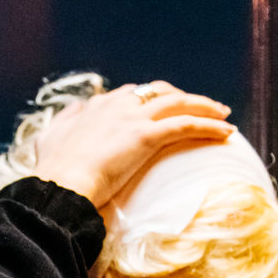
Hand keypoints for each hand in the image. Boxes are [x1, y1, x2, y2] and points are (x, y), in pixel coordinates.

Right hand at [32, 81, 233, 207]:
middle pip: (157, 91)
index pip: (130, 94)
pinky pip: (186, 125)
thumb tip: (73, 110)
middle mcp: (116, 106)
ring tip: (223, 115)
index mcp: (96, 107)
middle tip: (199, 107)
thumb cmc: (53, 171)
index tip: (159, 107)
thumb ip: (64, 121)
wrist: (60, 185)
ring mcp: (132, 118)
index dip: (148, 98)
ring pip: (177, 103)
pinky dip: (209, 126)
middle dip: (180, 96)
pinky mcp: (146, 135)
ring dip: (204, 106)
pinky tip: (227, 133)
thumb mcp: (50, 139)